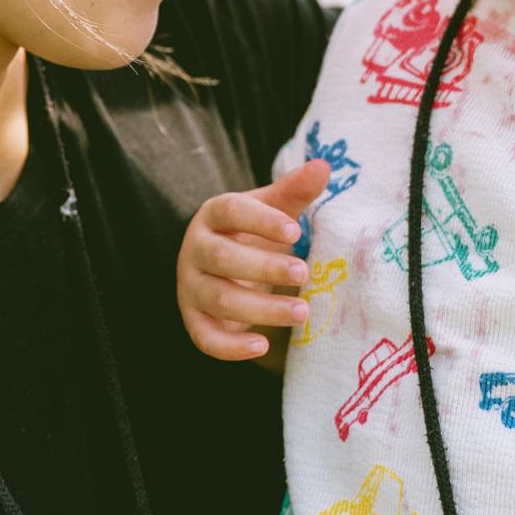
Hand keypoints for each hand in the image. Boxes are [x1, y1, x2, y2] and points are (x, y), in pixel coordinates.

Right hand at [178, 161, 329, 359]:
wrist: (229, 269)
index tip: (296, 230)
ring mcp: (190, 287)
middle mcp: (195, 249)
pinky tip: (262, 347)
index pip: (231, 211)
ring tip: (302, 312)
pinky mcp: (194, 321)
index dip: (261, 221)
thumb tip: (324, 166)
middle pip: (222, 257)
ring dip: (261, 308)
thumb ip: (296, 190)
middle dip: (264, 266)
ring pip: (219, 299)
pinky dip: (231, 348)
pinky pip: (205, 338)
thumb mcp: (275, 210)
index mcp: (214, 215)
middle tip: (304, 271)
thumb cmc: (255, 234)